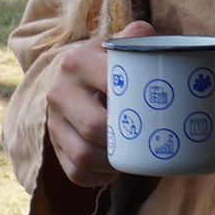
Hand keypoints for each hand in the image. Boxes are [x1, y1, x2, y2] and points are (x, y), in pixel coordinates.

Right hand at [43, 19, 150, 188]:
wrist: (74, 77)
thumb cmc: (108, 62)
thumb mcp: (121, 45)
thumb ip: (140, 37)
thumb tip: (162, 44)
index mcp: (79, 61)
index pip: (110, 86)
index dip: (136, 103)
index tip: (158, 109)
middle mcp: (60, 91)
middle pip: (94, 127)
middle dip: (124, 139)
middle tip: (147, 139)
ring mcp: (53, 121)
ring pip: (84, 155)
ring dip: (113, 163)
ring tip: (132, 157)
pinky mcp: (53, 146)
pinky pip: (76, 172)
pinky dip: (100, 177)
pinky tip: (115, 169)